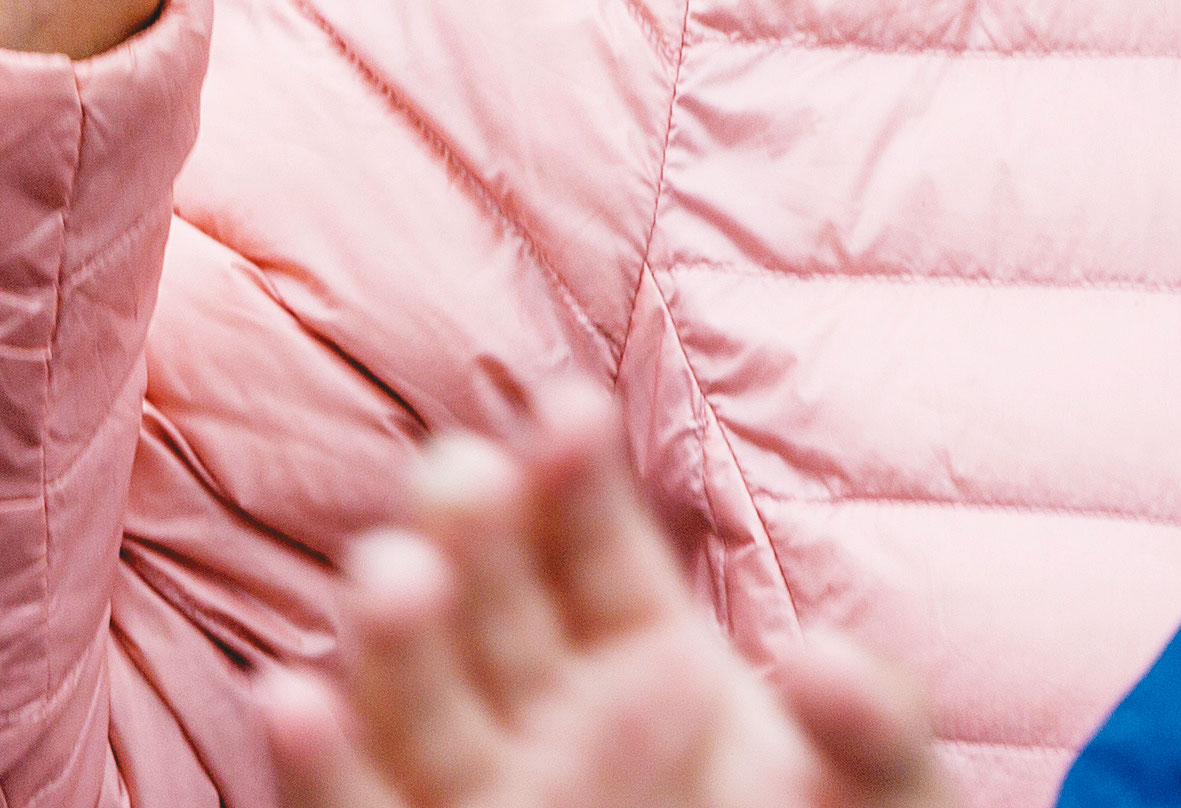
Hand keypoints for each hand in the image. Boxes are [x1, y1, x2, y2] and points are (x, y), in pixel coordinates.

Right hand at [259, 387, 946, 807]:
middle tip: (463, 474)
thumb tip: (826, 665)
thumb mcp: (887, 803)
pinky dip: (322, 763)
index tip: (571, 412)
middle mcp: (551, 708)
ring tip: (395, 574)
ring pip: (418, 688)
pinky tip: (293, 701)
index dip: (573, 472)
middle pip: (489, 594)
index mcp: (648, 656)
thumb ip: (874, 732)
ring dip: (394, 627)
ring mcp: (493, 786)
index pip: (589, 537)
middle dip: (472, 526)